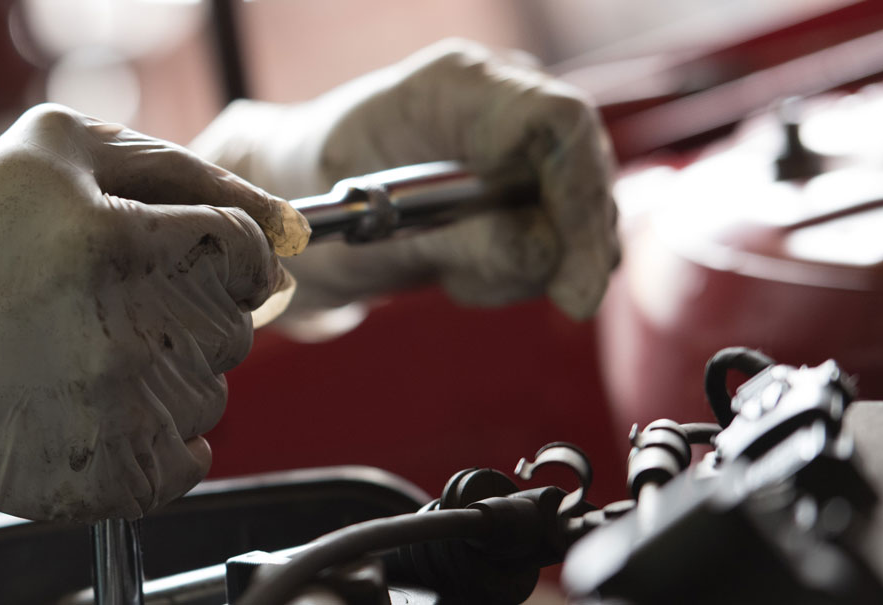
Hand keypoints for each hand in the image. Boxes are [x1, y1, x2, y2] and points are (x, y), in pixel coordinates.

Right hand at [0, 104, 307, 520]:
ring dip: (167, 376)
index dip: (233, 257)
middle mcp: (122, 330)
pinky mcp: (98, 475)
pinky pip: (183, 464)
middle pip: (231, 330)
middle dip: (188, 313)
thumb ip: (175, 165)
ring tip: (87, 357)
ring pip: (209, 397)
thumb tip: (278, 222)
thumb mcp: (51, 150)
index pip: (242, 253)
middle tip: (112, 307)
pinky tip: (98, 410)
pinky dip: (157, 443)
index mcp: (116, 240)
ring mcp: (111, 410)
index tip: (204, 265)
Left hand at [190, 39, 618, 328]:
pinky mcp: (530, 181)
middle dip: (556, 251)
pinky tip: (461, 267)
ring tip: (446, 269)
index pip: (559, 124)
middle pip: (585, 173)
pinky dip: (520, 268)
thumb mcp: (367, 230)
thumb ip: (457, 241)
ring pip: (581, 216)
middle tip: (474, 286)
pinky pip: (561, 238)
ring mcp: (523, 139)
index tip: (576, 284)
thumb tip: (543, 254)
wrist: (297, 193)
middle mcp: (506, 99)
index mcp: (459, 85)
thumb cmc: (314, 196)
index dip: (581, 200)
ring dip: (526, 266)